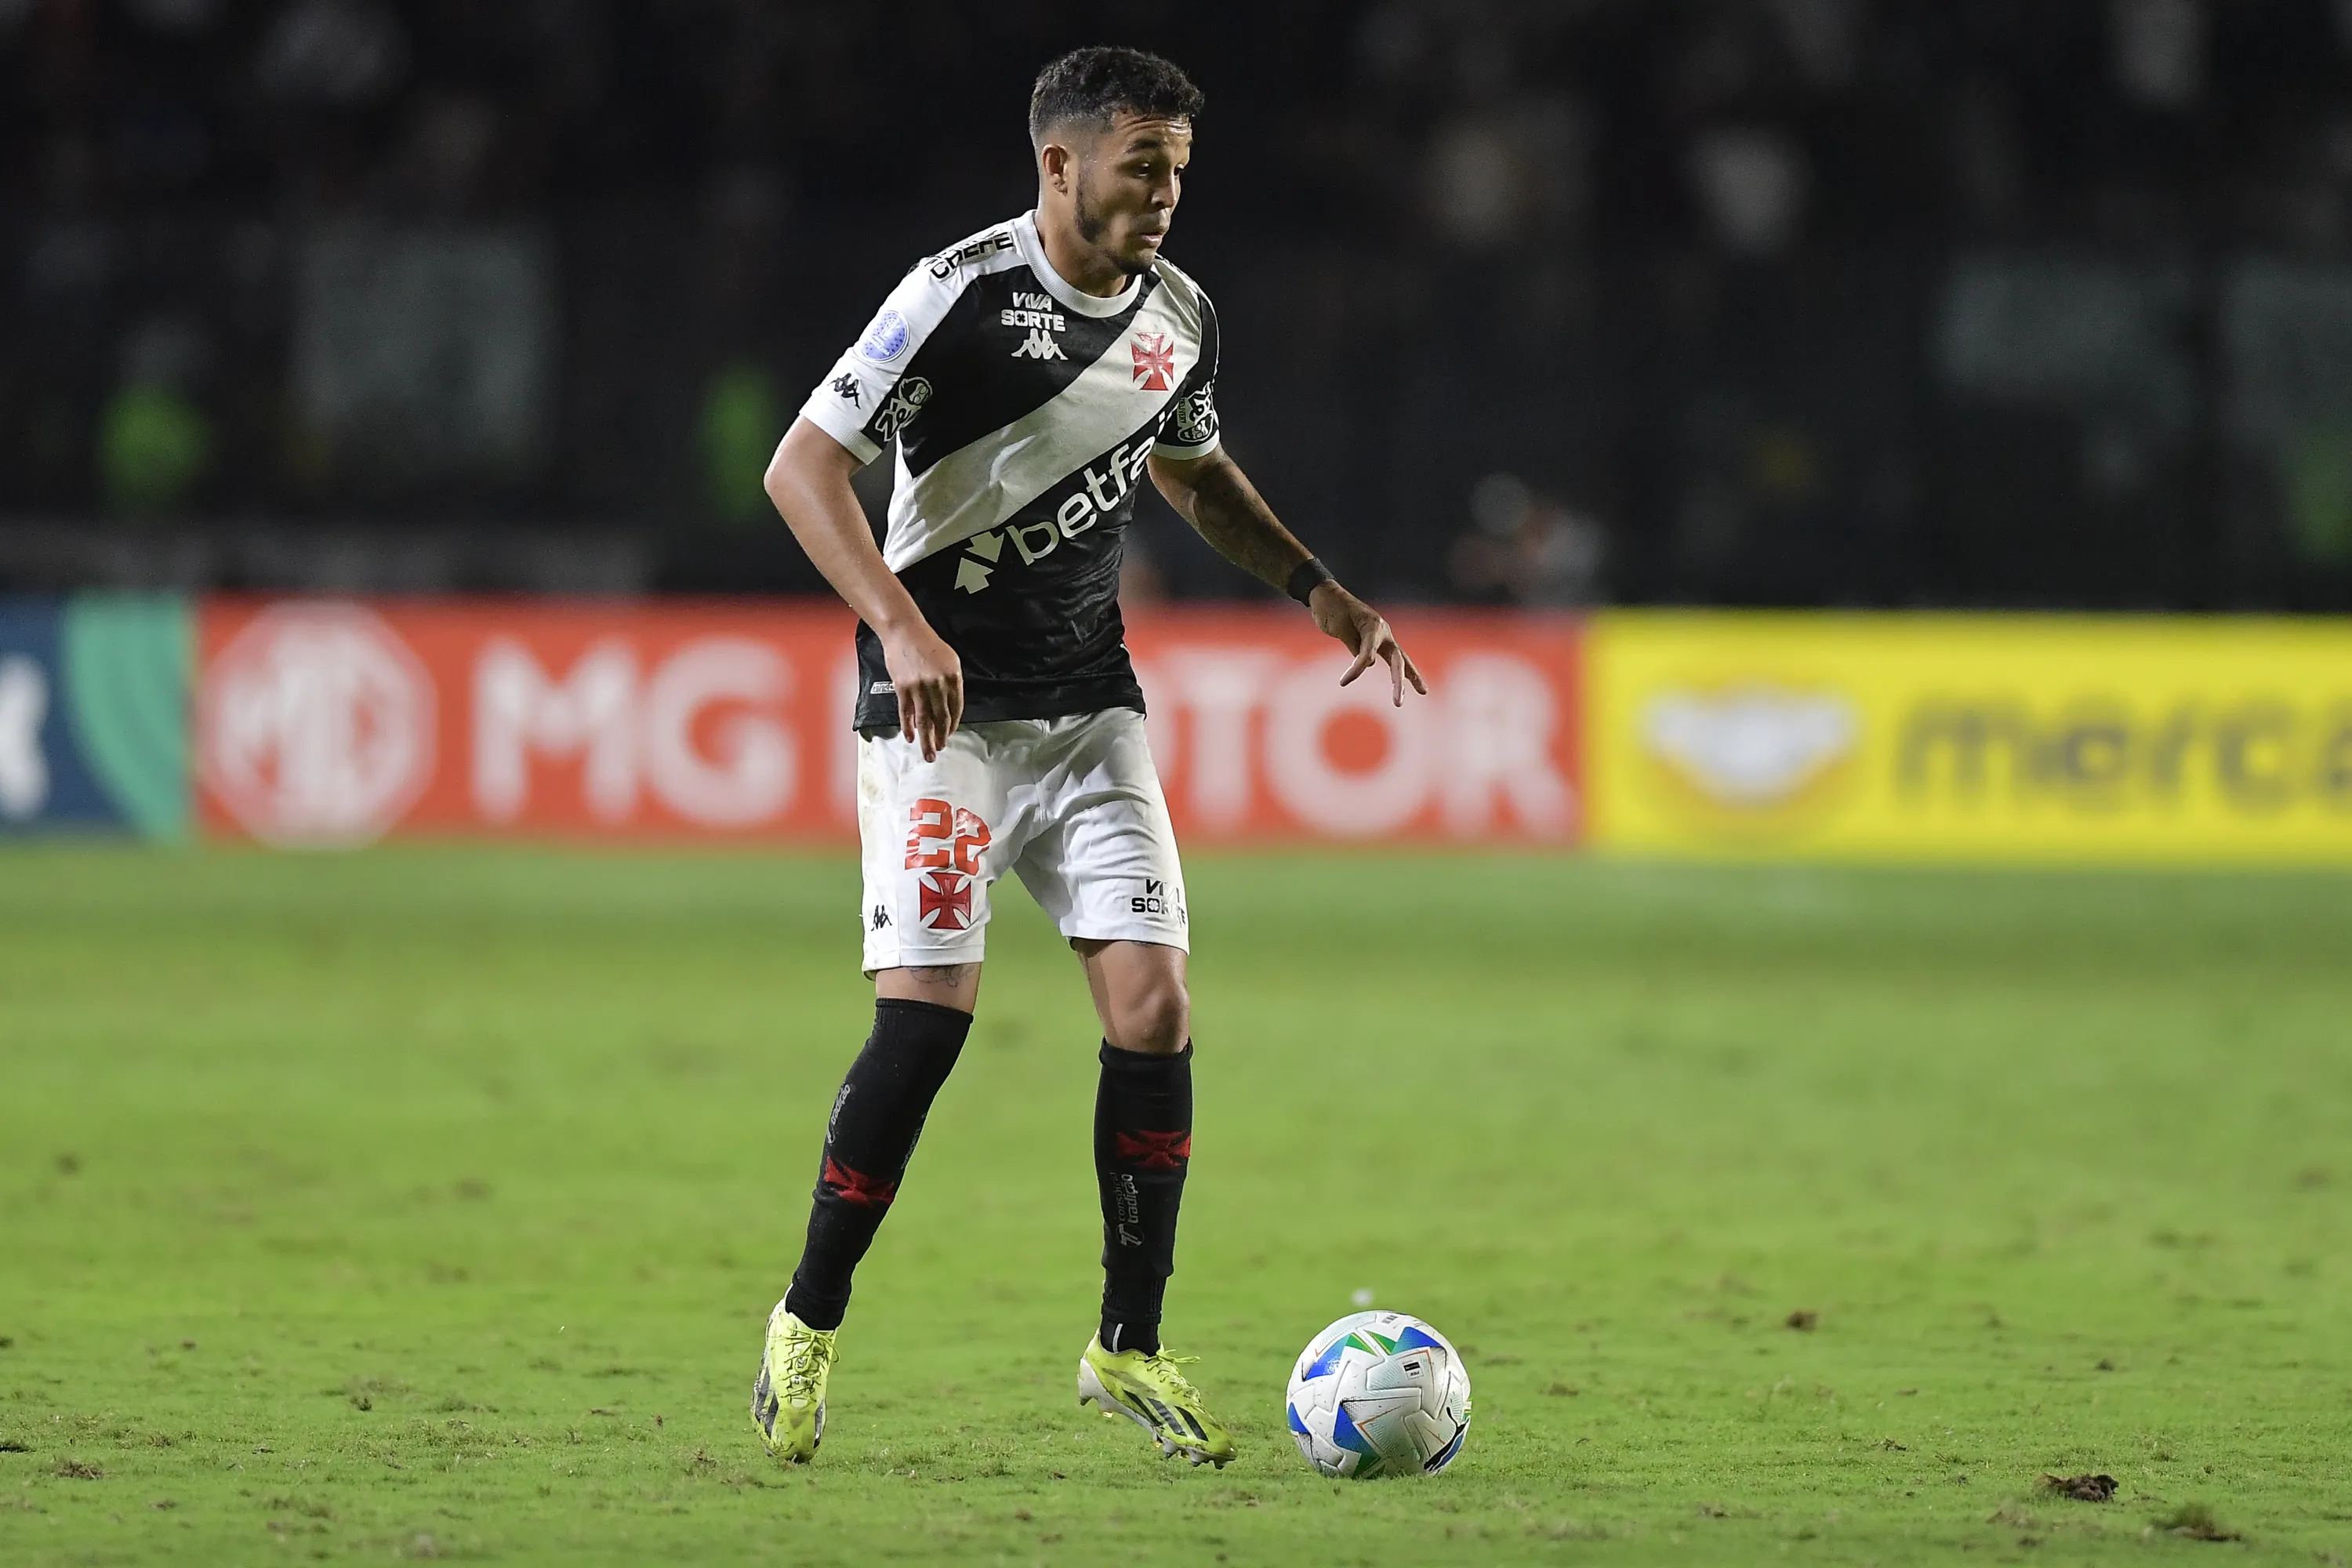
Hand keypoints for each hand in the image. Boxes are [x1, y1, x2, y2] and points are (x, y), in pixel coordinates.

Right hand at [881, 621, 963, 759]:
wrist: (904, 631)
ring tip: (928, 753)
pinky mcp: (902, 687)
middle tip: (940, 750)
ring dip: (927, 739)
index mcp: (953, 677)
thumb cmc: (927, 644)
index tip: (949, 735)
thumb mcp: (950, 660)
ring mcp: (919, 687)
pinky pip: (906, 712)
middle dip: (941, 737)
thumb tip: (950, 706)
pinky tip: (910, 737)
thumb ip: (952, 683)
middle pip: (941, 717)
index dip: (952, 724)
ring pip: (924, 719)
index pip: (956, 708)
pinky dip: (908, 727)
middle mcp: (937, 684)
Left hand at [1309, 582, 1427, 706]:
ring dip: (1407, 677)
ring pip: (1399, 659)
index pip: (1368, 652)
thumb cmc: (1331, 608)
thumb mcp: (1339, 627)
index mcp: (1373, 626)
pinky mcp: (1375, 641)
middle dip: (1399, 682)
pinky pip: (1389, 658)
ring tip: (1423, 692)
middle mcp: (1382, 631)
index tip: (1343, 682)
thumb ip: (1355, 645)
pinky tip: (1402, 684)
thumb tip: (1371, 664)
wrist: (1325, 595)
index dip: (1357, 669)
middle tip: (1398, 703)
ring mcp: (1381, 636)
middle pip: (1397, 660)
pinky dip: (1396, 671)